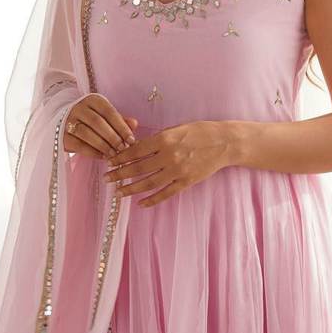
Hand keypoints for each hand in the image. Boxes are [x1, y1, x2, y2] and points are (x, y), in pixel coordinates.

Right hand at [62, 93, 137, 158]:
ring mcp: (68, 121)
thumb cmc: (92, 120)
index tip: (131, 139)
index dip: (121, 126)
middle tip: (123, 148)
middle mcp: (79, 108)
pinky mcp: (62, 136)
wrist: (64, 121)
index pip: (109, 112)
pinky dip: (92, 152)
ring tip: (114, 154)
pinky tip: (103, 156)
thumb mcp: (106, 116)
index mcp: (93, 100)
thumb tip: (134, 124)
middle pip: (97, 122)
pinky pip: (79, 145)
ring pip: (87, 134)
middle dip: (113, 137)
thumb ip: (120, 120)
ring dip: (103, 145)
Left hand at [102, 120, 230, 207]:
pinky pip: (166, 193)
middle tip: (107, 179)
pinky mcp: (187, 182)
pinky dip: (152, 200)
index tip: (108, 162)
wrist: (224, 142)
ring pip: (149, 183)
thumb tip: (136, 148)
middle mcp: (169, 156)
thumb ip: (157, 139)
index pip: (135, 151)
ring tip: (118, 192)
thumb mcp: (176, 128)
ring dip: (131, 189)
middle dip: (120, 174)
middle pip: (138, 168)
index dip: (120, 157)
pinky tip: (141, 203)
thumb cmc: (199, 132)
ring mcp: (178, 171)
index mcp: (164, 139)